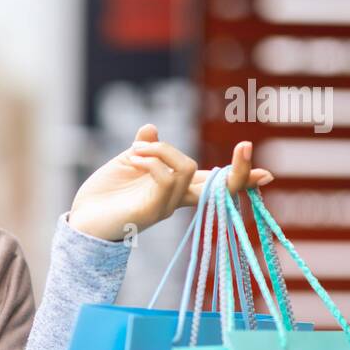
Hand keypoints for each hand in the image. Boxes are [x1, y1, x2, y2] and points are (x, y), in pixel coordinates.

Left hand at [68, 123, 274, 241]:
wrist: (81, 221)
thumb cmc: (104, 196)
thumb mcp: (126, 164)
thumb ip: (144, 148)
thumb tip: (151, 128)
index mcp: (176, 187)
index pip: (215, 183)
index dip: (240, 177)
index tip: (268, 174)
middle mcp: (177, 200)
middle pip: (221, 189)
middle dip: (239, 170)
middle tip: (246, 146)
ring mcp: (167, 207)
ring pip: (186, 169)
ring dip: (161, 150)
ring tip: (136, 150)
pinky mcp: (152, 211)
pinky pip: (166, 179)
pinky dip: (152, 160)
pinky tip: (133, 157)